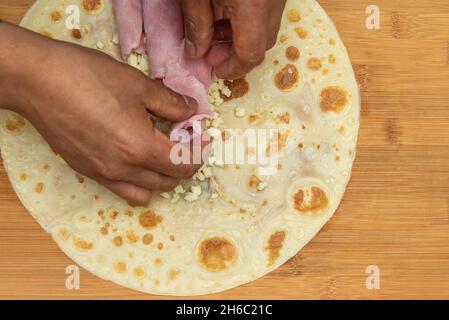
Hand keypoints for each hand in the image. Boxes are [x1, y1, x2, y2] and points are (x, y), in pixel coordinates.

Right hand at [0, 23, 199, 205]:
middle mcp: (123, 170)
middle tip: (185, 141)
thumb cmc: (88, 78)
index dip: (201, 153)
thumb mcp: (138, 84)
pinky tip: (134, 155)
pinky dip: (137, 180)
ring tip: (161, 153)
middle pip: (169, 182)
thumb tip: (192, 110)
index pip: (184, 165)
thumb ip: (171, 102)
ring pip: (145, 193)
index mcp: (140, 148)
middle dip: (184, 164)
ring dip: (161, 178)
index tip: (205, 138)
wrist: (37, 82)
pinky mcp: (87, 171)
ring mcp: (102, 174)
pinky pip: (121, 189)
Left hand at [182, 0, 286, 78]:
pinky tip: (229, 10)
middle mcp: (273, 0)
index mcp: (253, 5)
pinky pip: (269, 9)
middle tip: (211, 51)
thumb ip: (196, 24)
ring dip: (244, 36)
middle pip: (264, 42)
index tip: (215, 69)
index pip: (250, 54)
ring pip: (268, 26)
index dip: (232, 68)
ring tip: (215, 30)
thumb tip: (196, 52)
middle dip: (238, 54)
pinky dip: (251, 18)